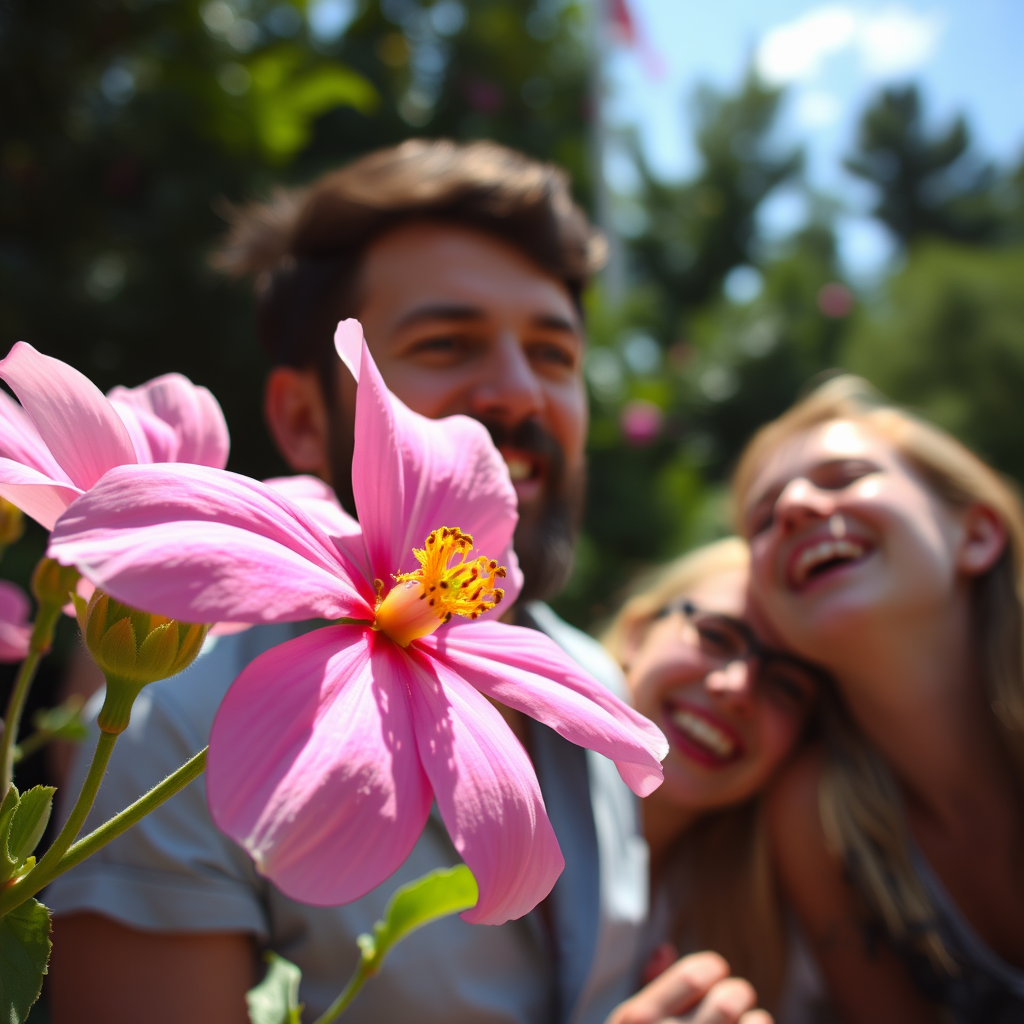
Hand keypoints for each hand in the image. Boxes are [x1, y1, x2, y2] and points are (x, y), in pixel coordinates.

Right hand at [605, 951, 772, 1023]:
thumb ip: (644, 988)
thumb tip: (666, 949)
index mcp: (637, 1019)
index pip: (693, 977)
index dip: (712, 967)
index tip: (716, 970)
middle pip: (728, 1001)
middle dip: (738, 992)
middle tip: (738, 997)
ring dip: (757, 1019)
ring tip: (751, 1021)